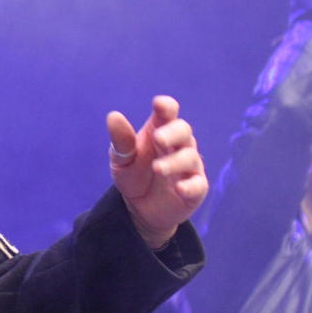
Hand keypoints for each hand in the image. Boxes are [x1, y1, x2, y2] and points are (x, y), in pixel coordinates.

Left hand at [106, 96, 207, 249]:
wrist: (139, 208)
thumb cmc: (133, 175)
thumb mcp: (122, 159)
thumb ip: (121, 140)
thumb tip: (113, 116)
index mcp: (159, 131)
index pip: (168, 113)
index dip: (166, 107)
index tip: (159, 104)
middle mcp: (177, 145)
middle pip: (183, 131)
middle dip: (172, 133)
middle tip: (158, 138)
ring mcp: (189, 167)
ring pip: (190, 158)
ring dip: (174, 162)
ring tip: (157, 168)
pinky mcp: (195, 189)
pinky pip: (198, 185)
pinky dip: (190, 186)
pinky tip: (180, 188)